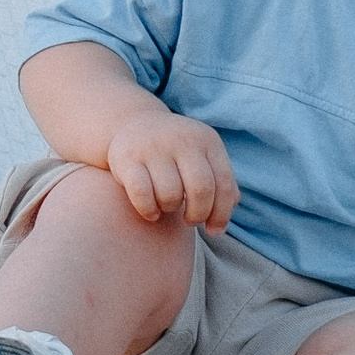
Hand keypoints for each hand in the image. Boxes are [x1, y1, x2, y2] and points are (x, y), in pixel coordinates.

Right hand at [107, 105, 236, 233]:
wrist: (136, 124)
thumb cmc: (177, 154)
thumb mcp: (203, 159)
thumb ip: (221, 182)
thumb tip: (228, 210)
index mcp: (207, 140)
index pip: (224, 184)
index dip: (221, 214)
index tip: (213, 230)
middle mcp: (182, 139)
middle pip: (200, 189)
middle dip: (197, 214)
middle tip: (190, 220)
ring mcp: (153, 146)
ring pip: (170, 194)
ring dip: (170, 209)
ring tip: (167, 206)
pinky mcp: (127, 157)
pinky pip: (142, 194)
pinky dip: (148, 210)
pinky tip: (151, 212)